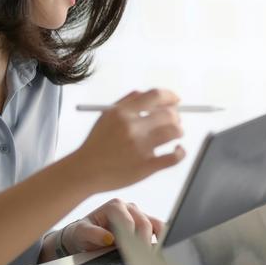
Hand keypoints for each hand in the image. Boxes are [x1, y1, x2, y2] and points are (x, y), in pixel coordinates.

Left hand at [61, 198, 165, 253]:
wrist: (85, 236)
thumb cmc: (83, 233)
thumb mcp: (81, 233)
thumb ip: (92, 234)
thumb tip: (108, 238)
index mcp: (114, 206)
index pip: (128, 222)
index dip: (132, 238)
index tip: (134, 253)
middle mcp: (129, 208)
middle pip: (144, 223)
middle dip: (145, 242)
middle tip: (145, 259)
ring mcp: (139, 215)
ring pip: (155, 225)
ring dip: (157, 240)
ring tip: (155, 256)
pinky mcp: (146, 224)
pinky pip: (158, 229)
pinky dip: (161, 240)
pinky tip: (160, 253)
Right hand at [70, 89, 186, 192]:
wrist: (85, 171)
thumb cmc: (97, 143)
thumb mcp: (106, 116)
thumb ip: (126, 102)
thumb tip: (145, 93)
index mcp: (123, 113)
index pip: (155, 96)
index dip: (170, 96)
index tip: (176, 100)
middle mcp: (132, 128)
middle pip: (168, 114)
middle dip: (176, 115)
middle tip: (175, 120)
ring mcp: (140, 148)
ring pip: (174, 132)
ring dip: (179, 131)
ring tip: (175, 134)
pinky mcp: (146, 167)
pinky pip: (173, 157)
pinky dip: (180, 152)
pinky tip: (178, 149)